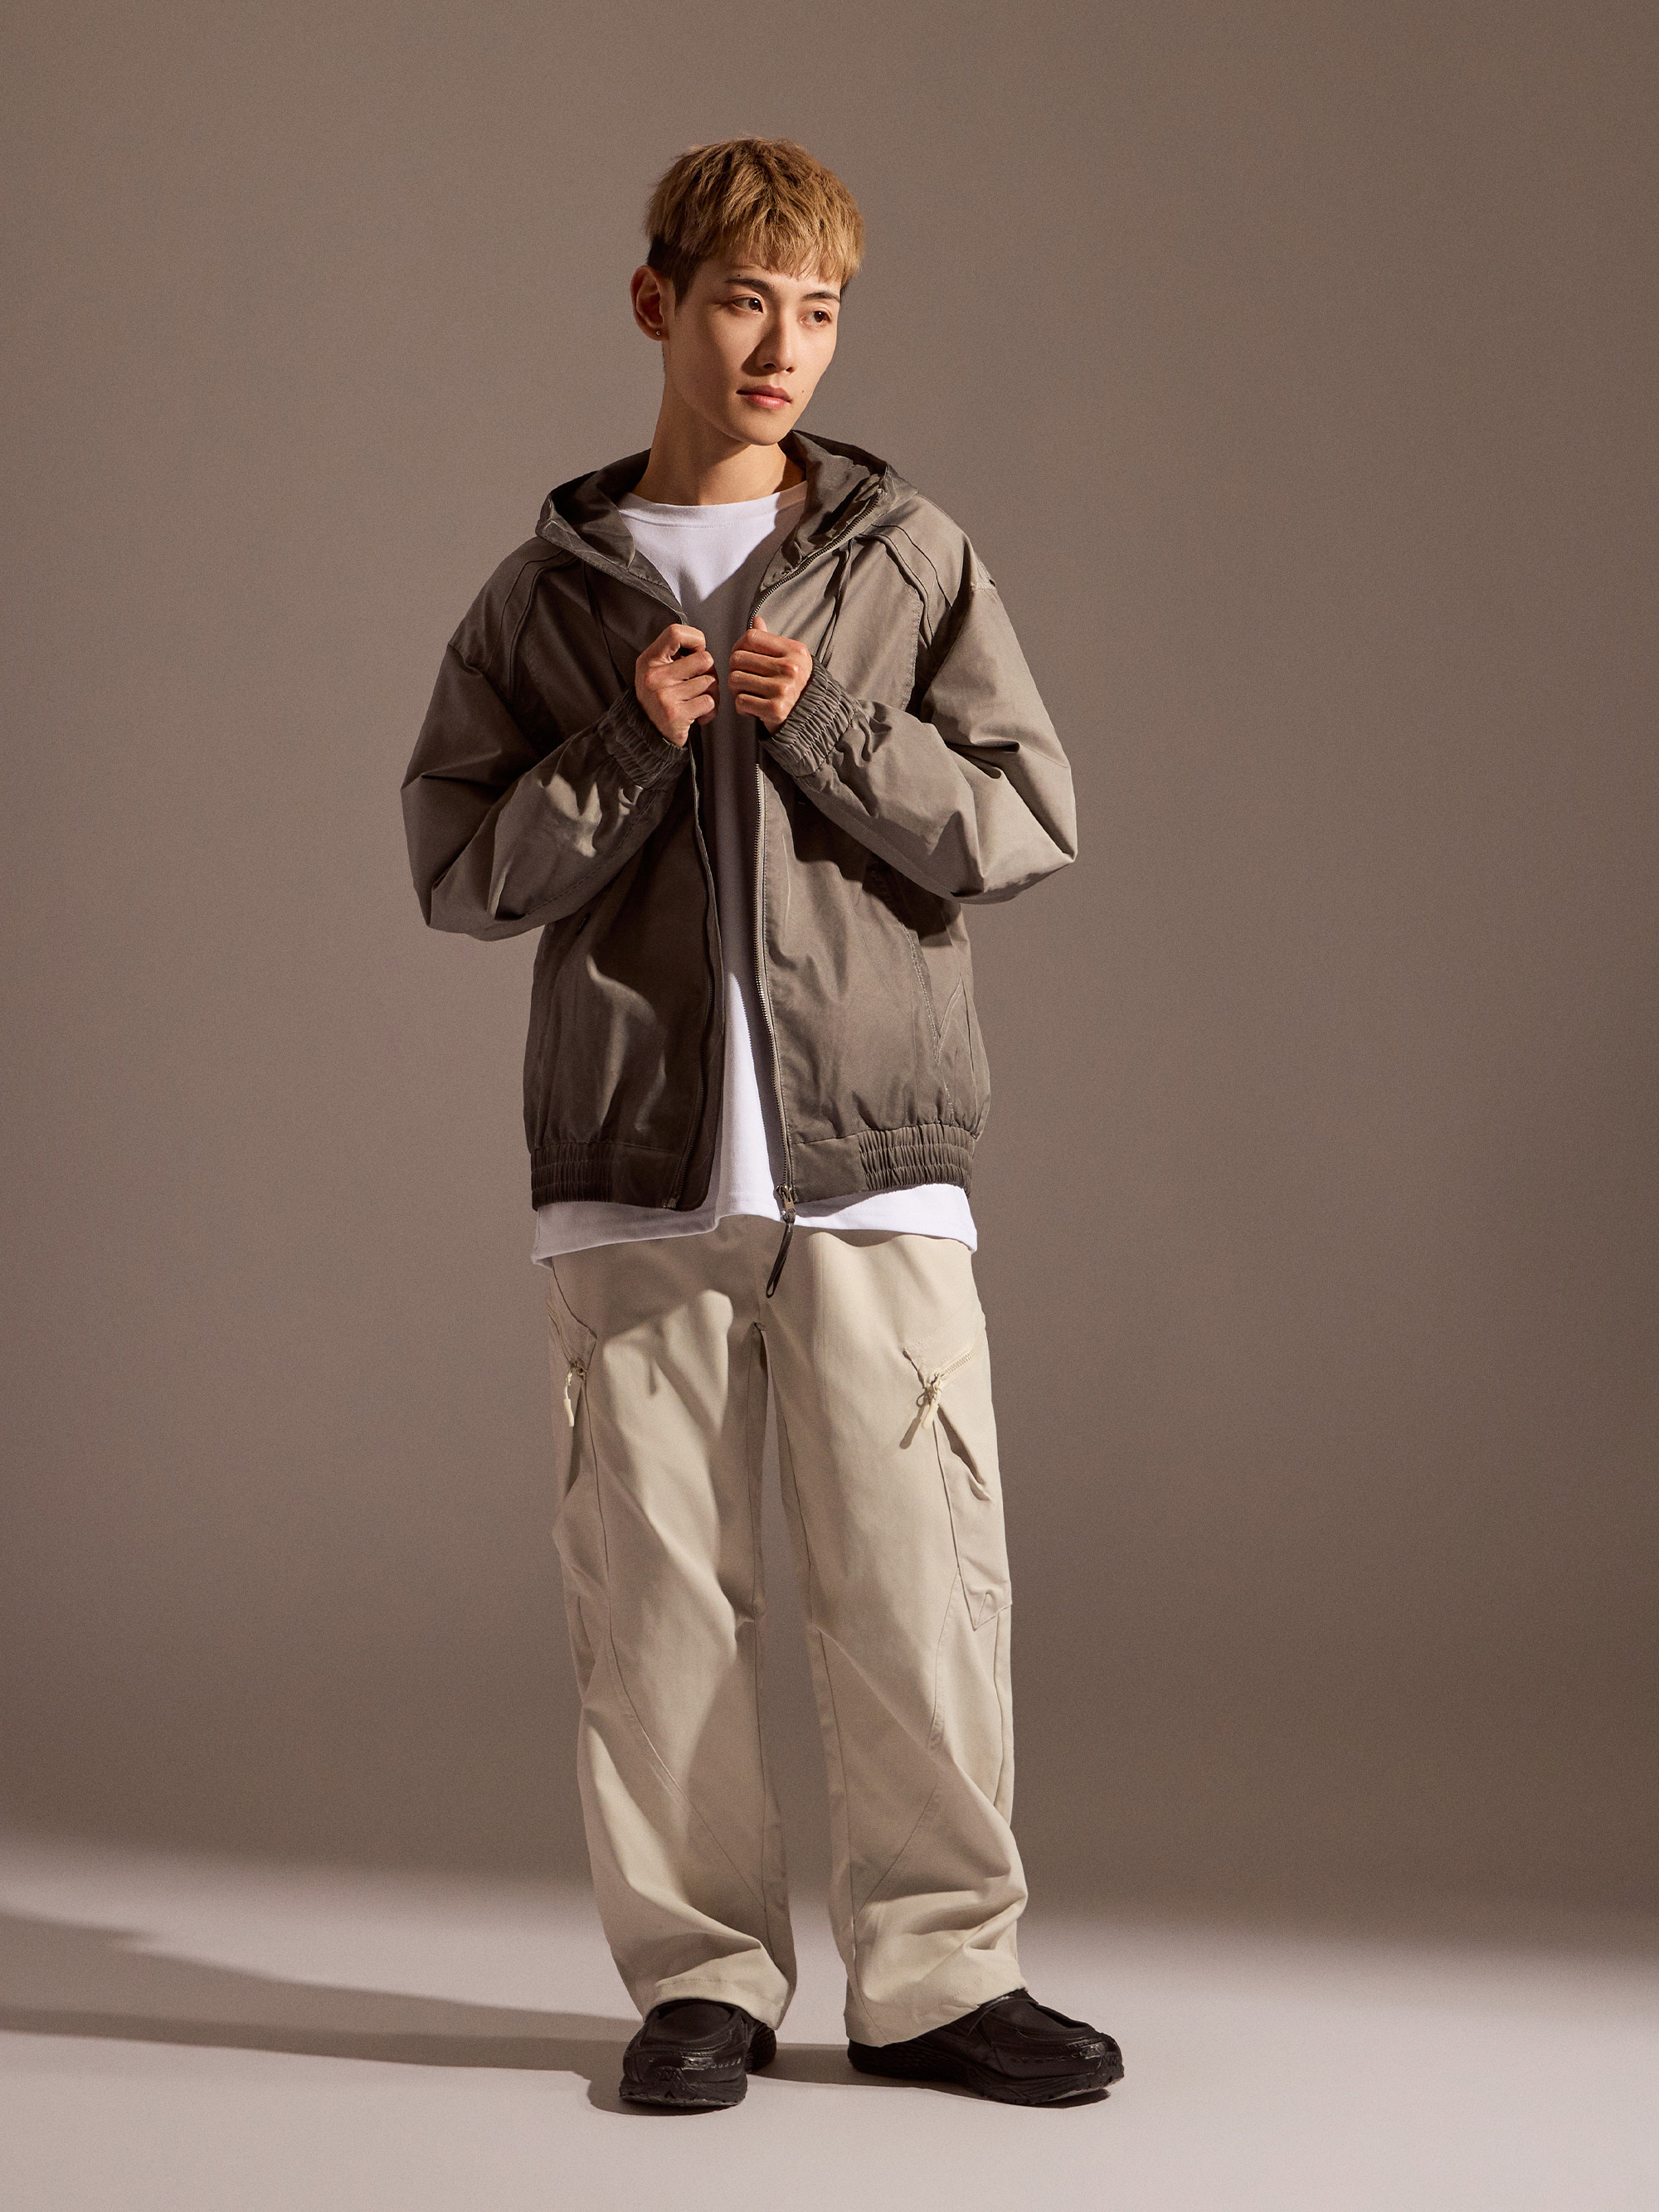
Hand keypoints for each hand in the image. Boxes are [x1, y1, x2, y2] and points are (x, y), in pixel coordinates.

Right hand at [635, 623, 717, 745]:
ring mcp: (664, 696)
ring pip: (710, 682)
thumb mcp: (655, 669)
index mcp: (649, 660)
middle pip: (704, 659)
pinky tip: (698, 714)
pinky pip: (709, 702)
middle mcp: (654, 676)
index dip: (696, 640)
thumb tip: (701, 645)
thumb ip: (674, 654)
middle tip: (700, 682)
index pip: (676, 632)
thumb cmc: (657, 699)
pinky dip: (710, 710)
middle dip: (709, 671)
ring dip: (711, 693)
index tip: (697, 652)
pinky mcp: (676, 714)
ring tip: (697, 701)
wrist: (646, 734)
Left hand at [729, 614, 811, 732]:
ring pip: (735, 679)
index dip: (738, 646)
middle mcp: (790, 668)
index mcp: (794, 651)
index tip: (741, 656)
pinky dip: (742, 707)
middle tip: (744, 679)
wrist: (813, 718)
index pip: (751, 637)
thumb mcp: (791, 659)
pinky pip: (740, 702)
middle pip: (738, 658)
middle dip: (735, 670)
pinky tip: (752, 708)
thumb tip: (756, 620)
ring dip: (736, 689)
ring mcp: (783, 689)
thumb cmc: (797, 686)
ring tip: (748, 693)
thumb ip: (771, 640)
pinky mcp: (775, 709)